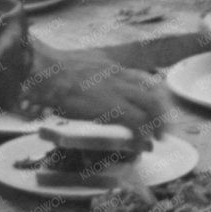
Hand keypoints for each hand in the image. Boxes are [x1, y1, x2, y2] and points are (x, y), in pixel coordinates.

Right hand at [21, 53, 166, 138]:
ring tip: (157, 138)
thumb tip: (84, 83)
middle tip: (164, 128)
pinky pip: (135, 122)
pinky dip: (140, 135)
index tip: (159, 106)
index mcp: (112, 67)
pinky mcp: (112, 105)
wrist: (46, 70)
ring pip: (150, 106)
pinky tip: (139, 145)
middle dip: (162, 112)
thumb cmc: (53, 70)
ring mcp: (118, 90)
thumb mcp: (78, 66)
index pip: (143, 77)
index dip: (155, 93)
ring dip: (157, 124)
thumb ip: (88, 73)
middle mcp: (120, 76)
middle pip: (153, 92)